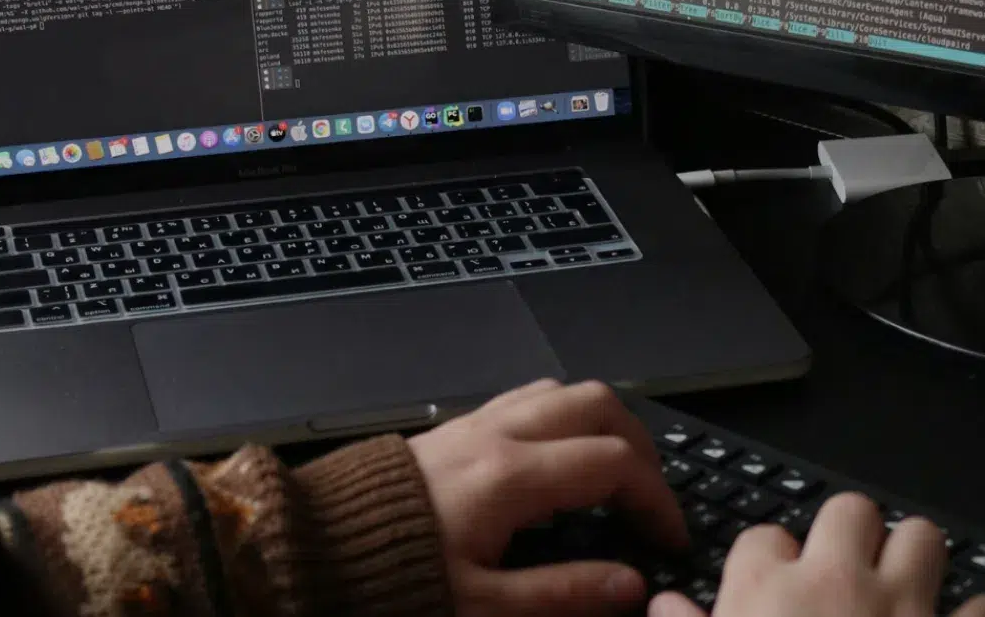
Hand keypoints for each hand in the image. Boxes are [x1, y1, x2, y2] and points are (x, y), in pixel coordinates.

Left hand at [408, 378, 688, 616]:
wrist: (313, 549)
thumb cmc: (393, 579)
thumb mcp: (482, 607)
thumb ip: (562, 595)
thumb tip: (630, 584)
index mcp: (513, 476)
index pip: (614, 462)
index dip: (656, 498)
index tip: (671, 536)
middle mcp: (500, 433)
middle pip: (596, 403)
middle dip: (639, 444)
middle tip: (652, 496)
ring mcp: (477, 422)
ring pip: (561, 391)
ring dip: (603, 421)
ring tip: (616, 471)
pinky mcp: (457, 427)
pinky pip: (528, 398)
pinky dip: (564, 416)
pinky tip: (562, 456)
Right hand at [649, 493, 984, 616]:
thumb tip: (664, 607)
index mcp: (766, 590)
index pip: (764, 536)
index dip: (769, 560)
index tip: (773, 583)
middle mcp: (834, 581)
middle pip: (848, 511)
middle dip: (848, 535)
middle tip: (845, 569)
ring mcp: (901, 608)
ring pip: (921, 536)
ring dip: (915, 560)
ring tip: (904, 587)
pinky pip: (984, 605)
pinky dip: (977, 615)